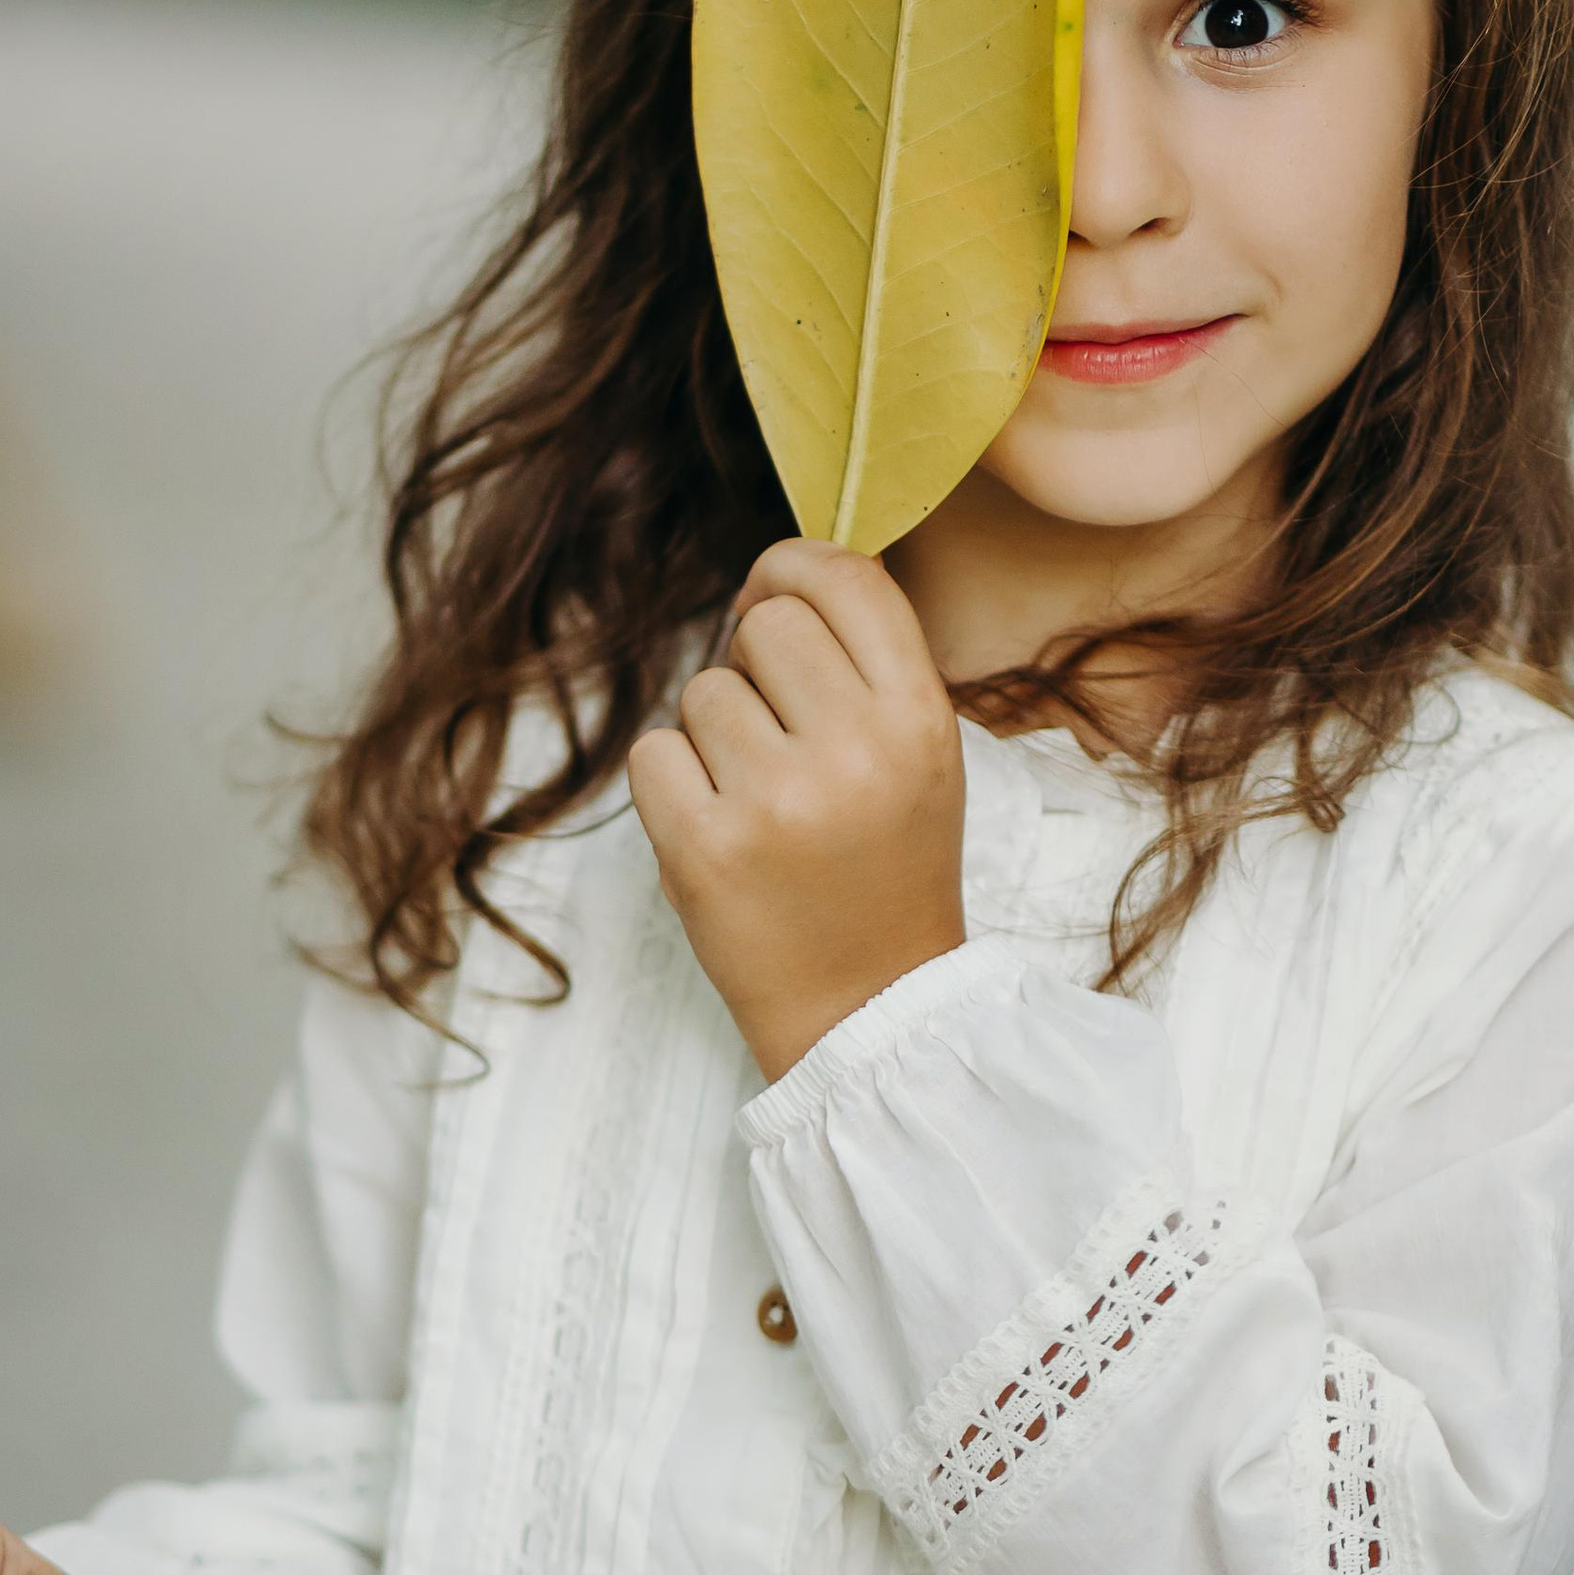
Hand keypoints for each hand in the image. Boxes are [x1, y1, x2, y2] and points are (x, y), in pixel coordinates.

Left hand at [628, 538, 965, 1082]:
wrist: (864, 1006)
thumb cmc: (884, 869)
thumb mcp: (920, 756)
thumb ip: (866, 665)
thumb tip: (777, 577)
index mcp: (920, 718)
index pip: (847, 578)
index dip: (793, 568)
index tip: (768, 595)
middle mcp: (857, 749)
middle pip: (766, 625)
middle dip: (756, 669)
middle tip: (780, 742)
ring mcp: (778, 800)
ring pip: (703, 692)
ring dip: (714, 739)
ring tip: (762, 805)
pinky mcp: (705, 848)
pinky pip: (653, 755)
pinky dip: (672, 788)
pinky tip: (719, 832)